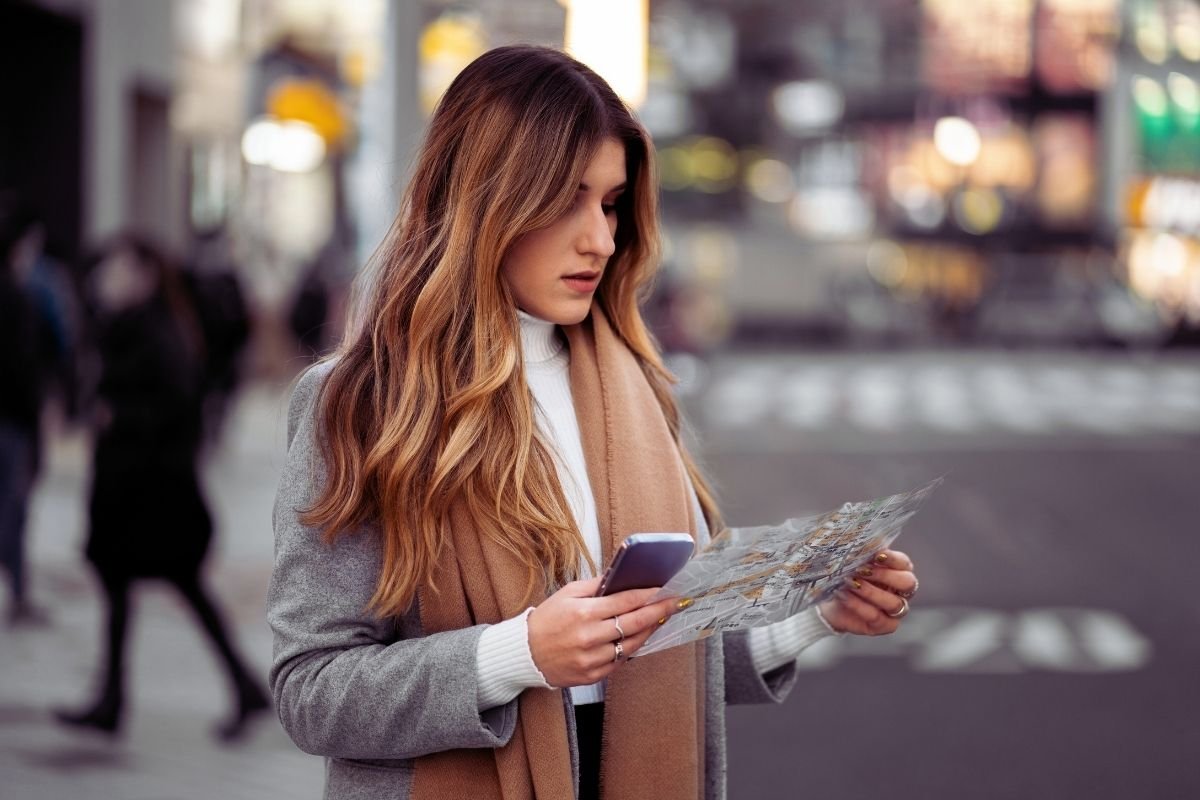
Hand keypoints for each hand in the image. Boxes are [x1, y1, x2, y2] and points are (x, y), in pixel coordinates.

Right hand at [527, 576, 679, 687]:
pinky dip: (630, 648)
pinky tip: (638, 637)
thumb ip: (595, 586)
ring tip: (659, 619)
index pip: (625, 601)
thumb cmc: (546, 620)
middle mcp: (589, 637)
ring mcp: (591, 659)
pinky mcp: (592, 675)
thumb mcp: (566, 594)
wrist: (525, 653)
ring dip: (648, 631)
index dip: (647, 595)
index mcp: (582, 613)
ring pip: (631, 644)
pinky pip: (619, 661)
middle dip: (658, 611)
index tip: (663, 589)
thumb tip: (620, 578)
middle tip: (675, 603)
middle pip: (634, 623)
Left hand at [818, 549, 918, 635]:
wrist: (831, 602)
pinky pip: (876, 617)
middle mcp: (902, 591)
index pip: (904, 563)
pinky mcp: (885, 625)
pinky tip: (844, 595)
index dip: (892, 559)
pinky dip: (858, 605)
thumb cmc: (847, 577)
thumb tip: (862, 545)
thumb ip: (862, 554)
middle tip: (862, 570)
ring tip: (850, 583)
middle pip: (907, 583)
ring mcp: (896, 610)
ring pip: (893, 602)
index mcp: (899, 571)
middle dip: (884, 575)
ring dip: (870, 592)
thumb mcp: (853, 563)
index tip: (876, 555)